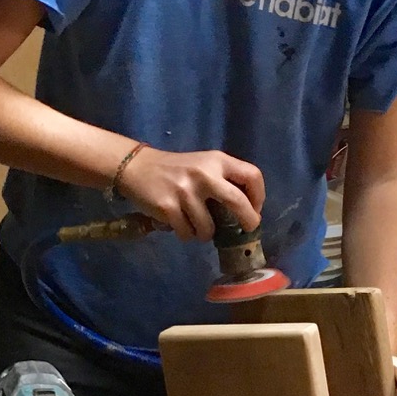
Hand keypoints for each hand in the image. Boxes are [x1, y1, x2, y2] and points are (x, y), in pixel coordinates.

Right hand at [118, 146, 264, 242]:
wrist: (137, 167)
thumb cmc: (176, 169)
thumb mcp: (203, 165)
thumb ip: (224, 180)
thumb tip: (247, 211)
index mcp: (217, 160)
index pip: (252, 176)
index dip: (259, 196)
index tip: (254, 209)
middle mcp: (204, 173)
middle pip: (237, 202)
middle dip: (248, 220)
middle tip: (247, 228)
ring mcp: (185, 191)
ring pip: (209, 228)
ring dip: (205, 234)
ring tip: (197, 227)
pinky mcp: (168, 207)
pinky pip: (187, 233)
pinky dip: (186, 234)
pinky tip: (180, 225)